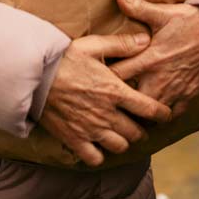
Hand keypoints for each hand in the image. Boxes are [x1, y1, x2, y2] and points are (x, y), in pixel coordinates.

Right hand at [39, 32, 172, 166]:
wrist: (33, 75)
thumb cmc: (63, 58)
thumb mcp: (93, 45)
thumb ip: (122, 44)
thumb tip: (147, 40)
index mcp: (114, 90)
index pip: (149, 109)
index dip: (162, 114)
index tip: (165, 114)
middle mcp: (106, 113)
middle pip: (136, 132)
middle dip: (141, 129)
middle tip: (138, 124)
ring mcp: (90, 129)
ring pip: (119, 146)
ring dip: (123, 141)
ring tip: (119, 133)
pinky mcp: (74, 139)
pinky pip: (95, 158)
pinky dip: (99, 154)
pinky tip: (98, 145)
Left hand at [109, 0, 198, 116]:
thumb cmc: (190, 21)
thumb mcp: (163, 13)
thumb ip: (138, 8)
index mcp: (150, 59)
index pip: (118, 76)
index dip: (103, 79)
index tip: (94, 78)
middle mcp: (161, 79)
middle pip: (131, 102)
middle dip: (118, 102)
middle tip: (107, 99)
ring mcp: (176, 90)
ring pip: (150, 114)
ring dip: (138, 112)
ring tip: (126, 109)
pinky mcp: (189, 96)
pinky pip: (171, 115)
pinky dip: (161, 116)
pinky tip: (152, 110)